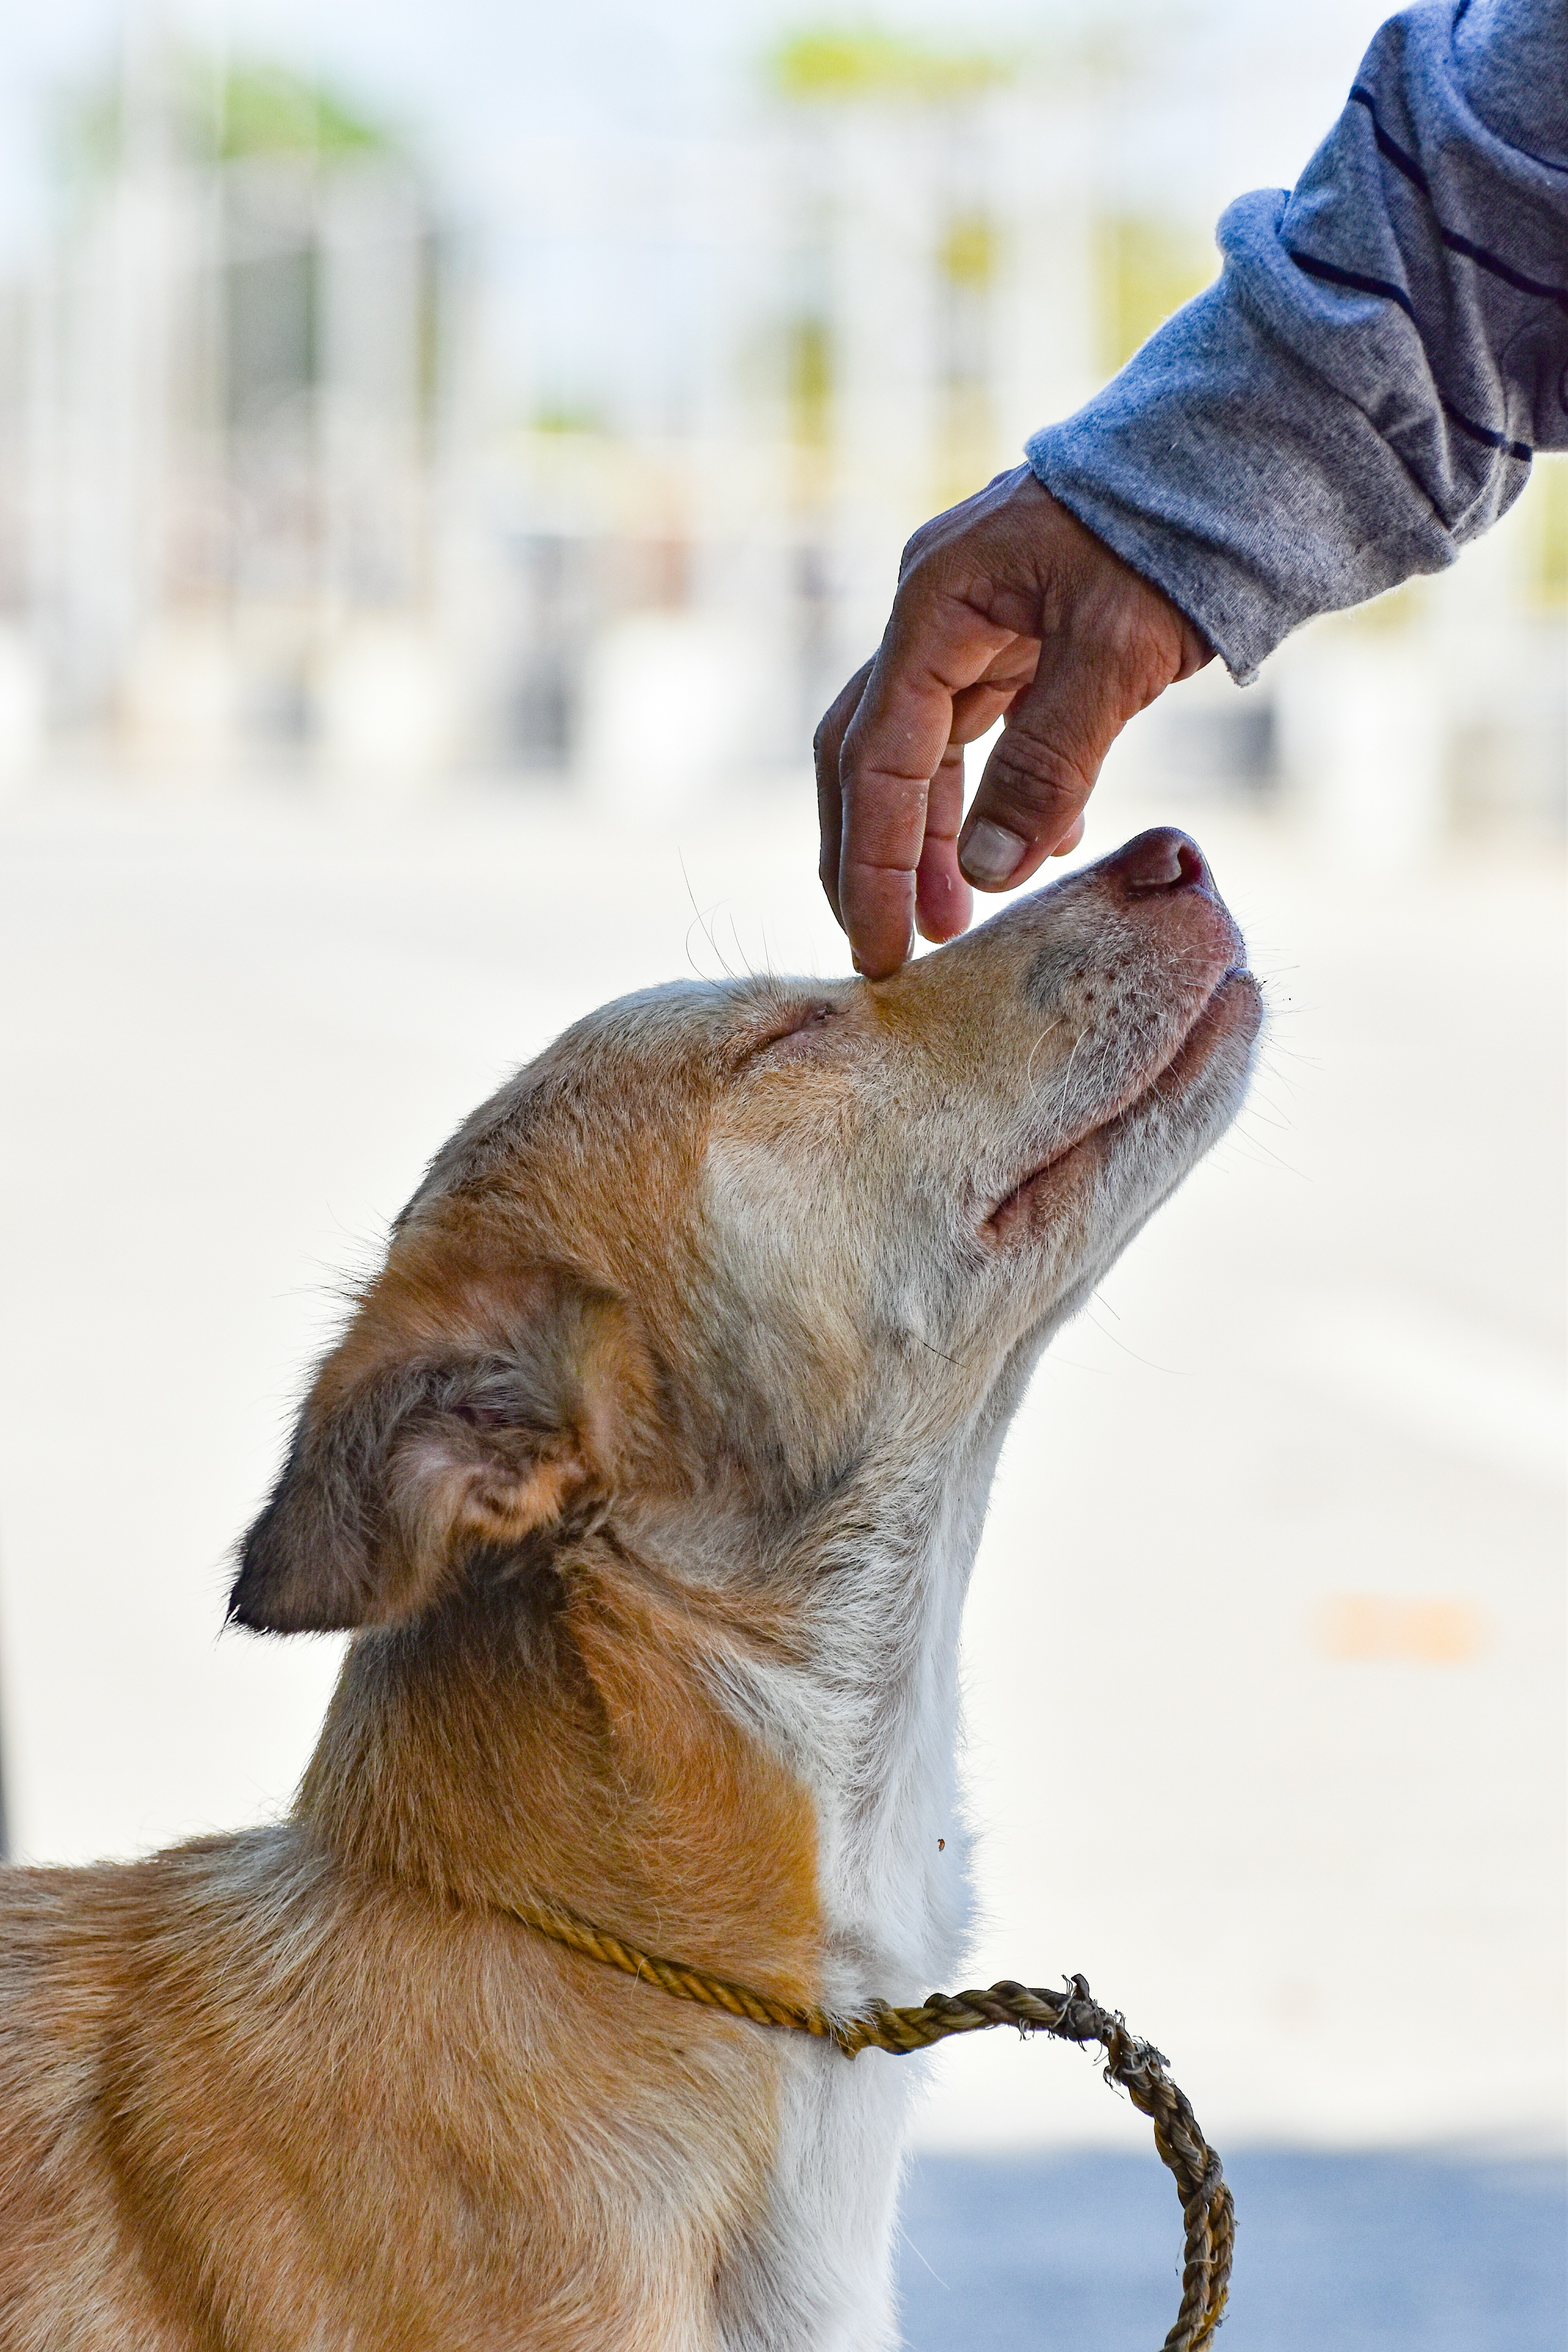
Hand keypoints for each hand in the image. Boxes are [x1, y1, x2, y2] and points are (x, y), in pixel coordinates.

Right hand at [815, 466, 1212, 977]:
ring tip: (957, 921)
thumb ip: (1047, 764)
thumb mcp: (1116, 654)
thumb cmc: (1178, 534)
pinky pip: (988, 731)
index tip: (885, 951)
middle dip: (875, 857)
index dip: (873, 864)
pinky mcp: (1026, 635)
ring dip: (934, 838)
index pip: (875, 759)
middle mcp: (938, 611)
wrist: (1249, 449)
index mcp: (935, 603)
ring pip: (926, 751)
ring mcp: (979, 622)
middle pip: (870, 755)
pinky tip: (1039, 847)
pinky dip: (1000, 795)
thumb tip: (986, 874)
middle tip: (892, 948)